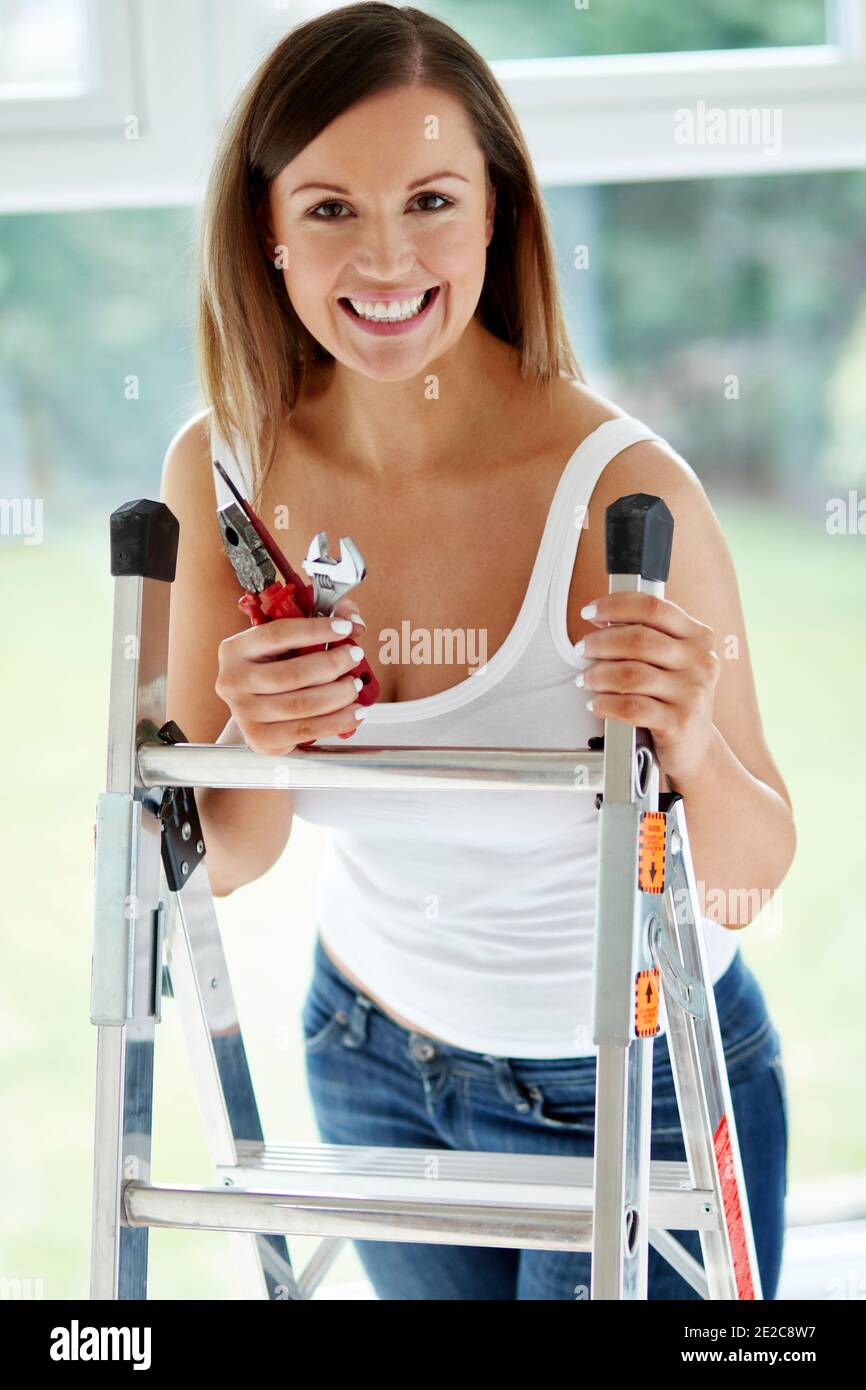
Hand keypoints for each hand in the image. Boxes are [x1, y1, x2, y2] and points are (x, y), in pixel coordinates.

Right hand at [215, 597, 367, 754]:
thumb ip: (322, 620)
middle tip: (355, 656)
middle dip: (334, 664)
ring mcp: (246, 714)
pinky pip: (307, 731)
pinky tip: (354, 712)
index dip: (315, 630)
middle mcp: (234, 682)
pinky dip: (338, 721)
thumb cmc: (275, 667)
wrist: (256, 708)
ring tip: (355, 685)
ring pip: (302, 705)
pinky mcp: (262, 740)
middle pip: (293, 674)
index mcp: (236, 649)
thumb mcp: (290, 638)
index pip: (278, 635)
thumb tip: (354, 621)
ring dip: (340, 694)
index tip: (344, 628)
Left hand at [577, 592, 720, 779]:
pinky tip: (597, 704)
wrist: (694, 746)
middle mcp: (700, 661)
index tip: (590, 612)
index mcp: (698, 637)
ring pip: (631, 674)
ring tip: (586, 679)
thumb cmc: (674, 698)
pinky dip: (606, 704)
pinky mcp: (679, 722)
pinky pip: (631, 707)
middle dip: (600, 642)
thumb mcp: (672, 661)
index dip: (615, 606)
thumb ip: (647, 637)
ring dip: (598, 674)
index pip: (653, 608)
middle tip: (582, 649)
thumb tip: (601, 621)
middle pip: (638, 639)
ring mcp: (692, 692)